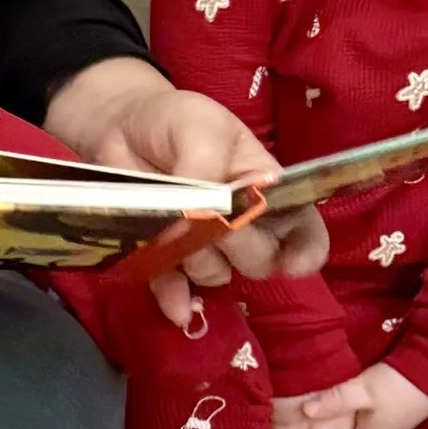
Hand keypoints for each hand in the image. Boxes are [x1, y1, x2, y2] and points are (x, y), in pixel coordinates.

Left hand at [45, 59, 330, 323]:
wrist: (122, 125)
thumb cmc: (176, 121)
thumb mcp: (200, 127)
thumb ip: (206, 167)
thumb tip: (197, 218)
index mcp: (264, 189)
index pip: (302, 228)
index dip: (305, 251)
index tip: (293, 265)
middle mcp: (242, 223)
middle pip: (260, 259)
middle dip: (240, 245)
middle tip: (214, 217)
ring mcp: (203, 244)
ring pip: (217, 274)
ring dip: (197, 257)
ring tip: (172, 218)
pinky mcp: (166, 258)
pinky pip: (176, 290)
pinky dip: (174, 297)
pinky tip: (174, 307)